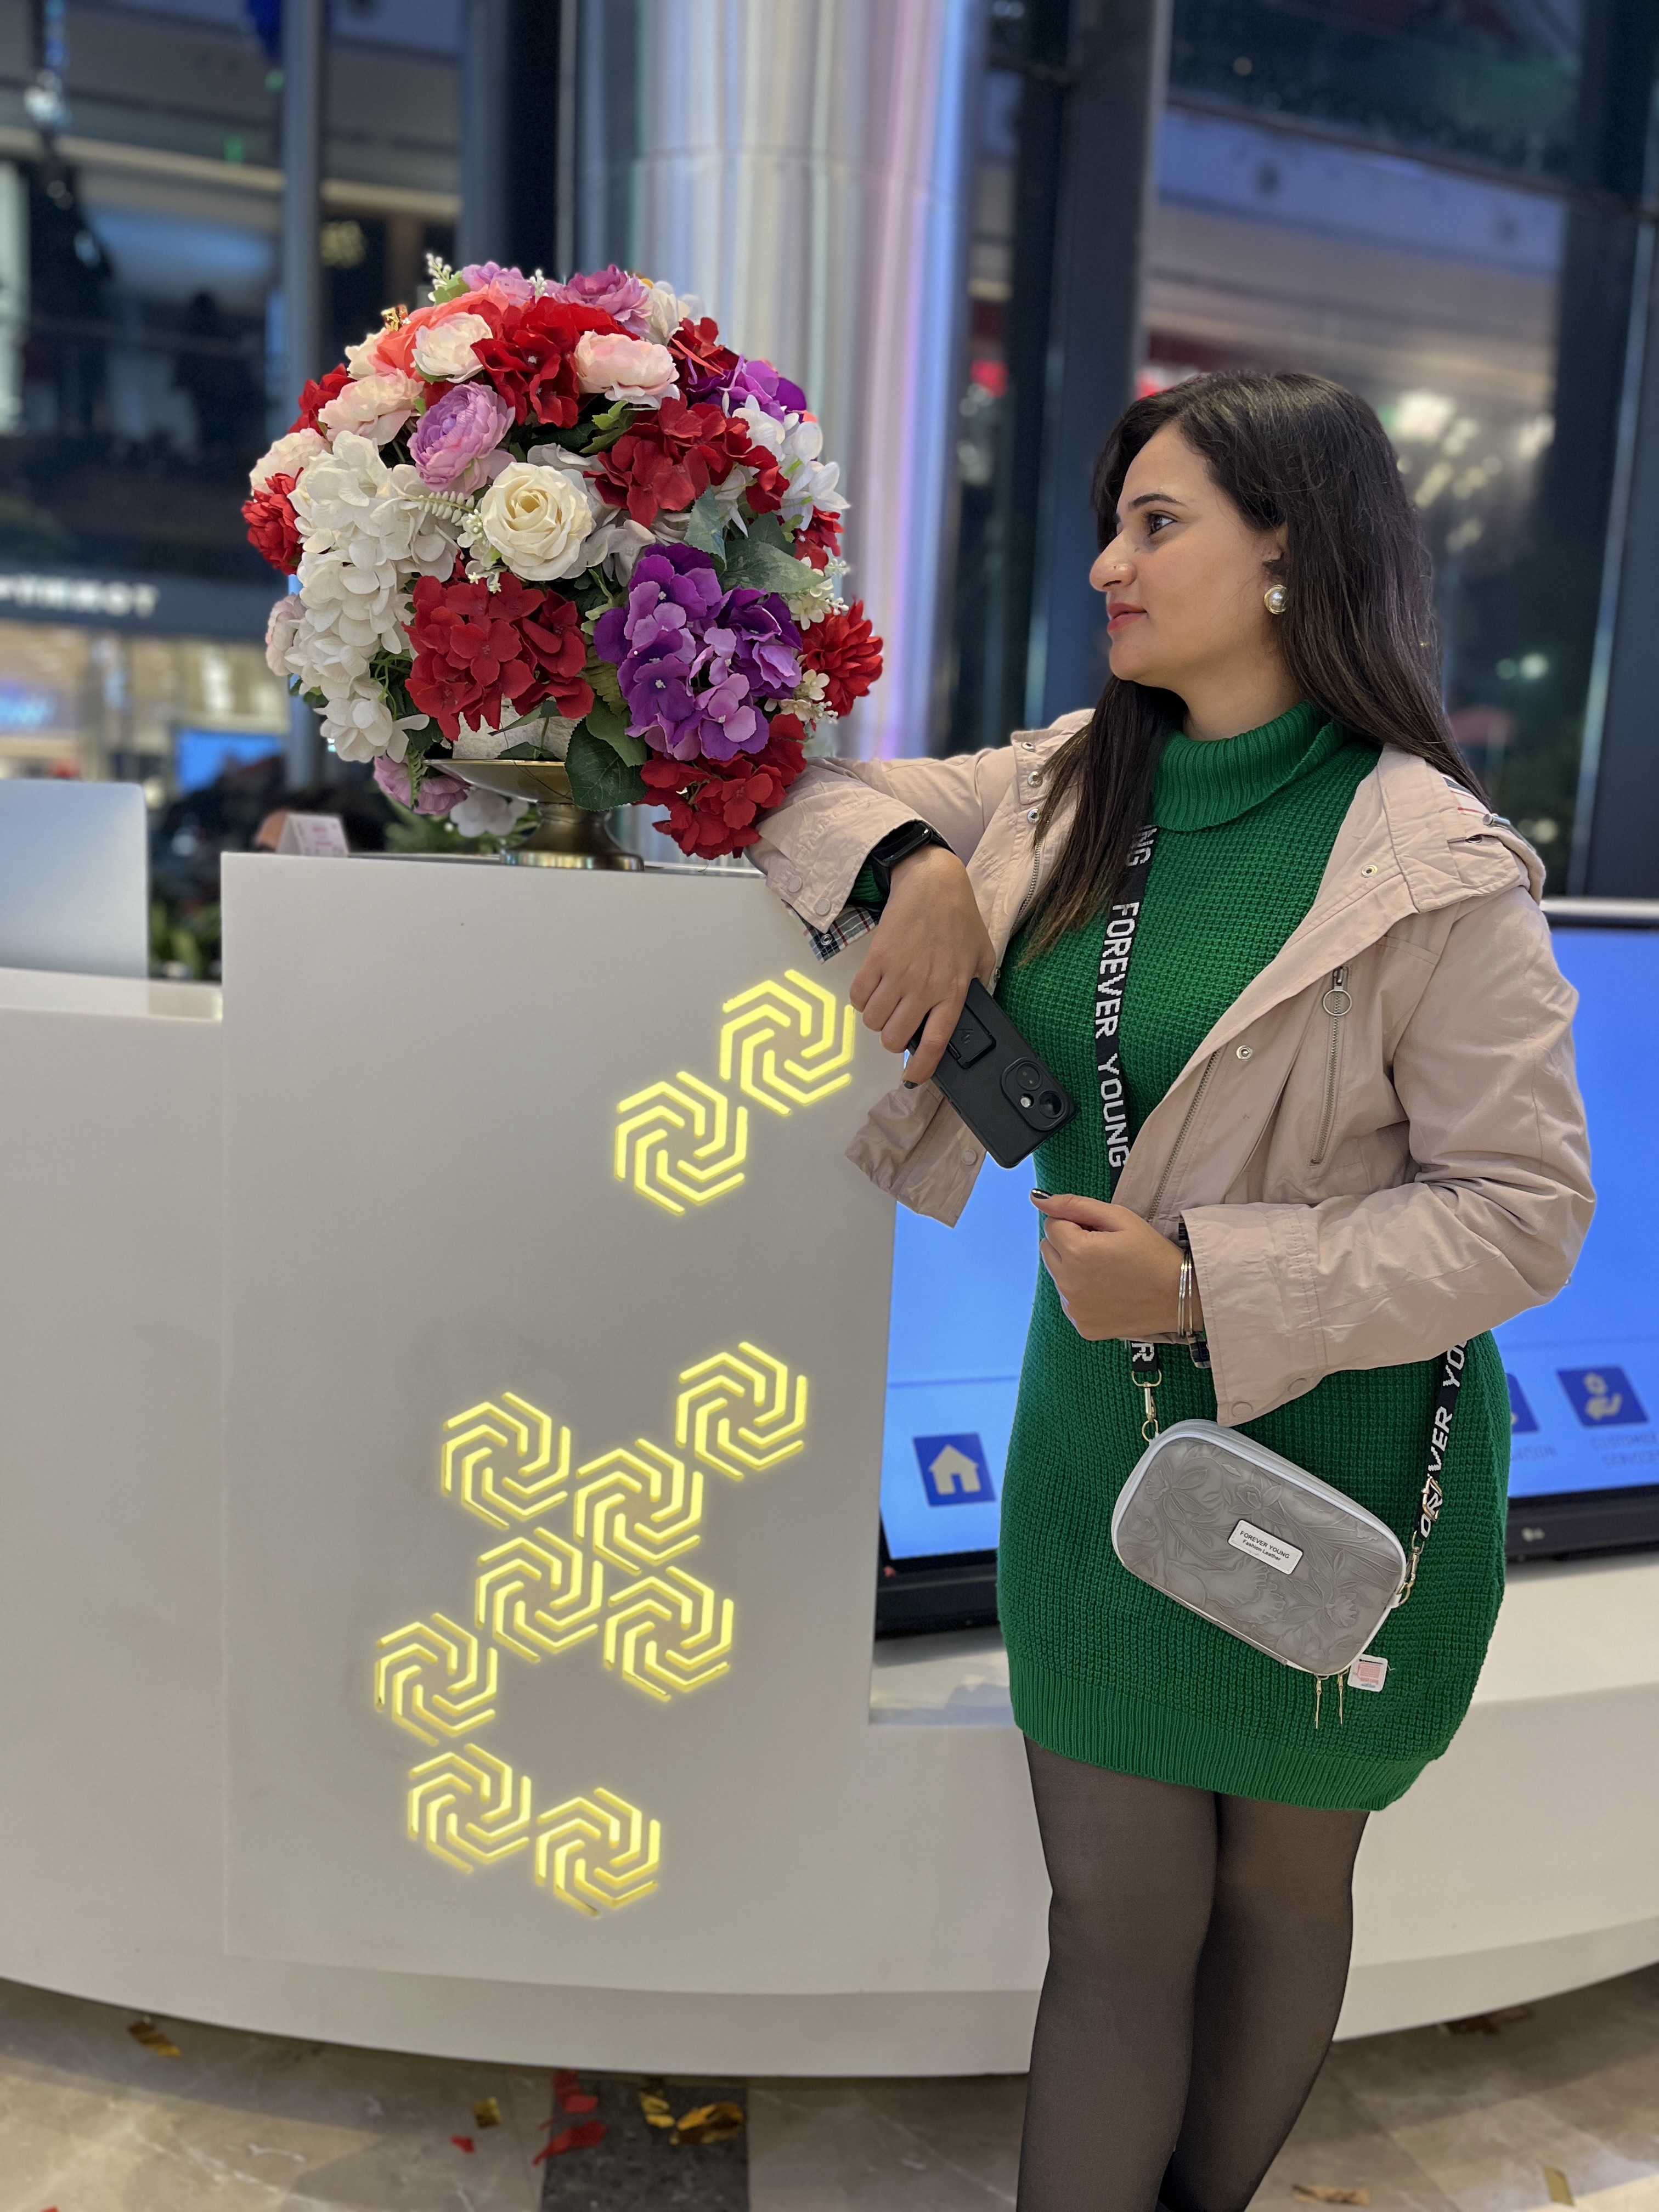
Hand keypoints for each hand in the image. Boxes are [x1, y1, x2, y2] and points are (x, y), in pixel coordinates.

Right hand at [848, 844, 994, 1083]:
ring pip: (873, 1021)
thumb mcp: (983, 954)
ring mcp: (898, 974)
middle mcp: (924, 988)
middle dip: (893, 1038)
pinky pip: (857, 997)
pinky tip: (873, 989)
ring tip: (887, 1003)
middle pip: (893, 1038)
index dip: (921, 1069)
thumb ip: (981, 986)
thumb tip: (977, 1013)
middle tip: (899, 1024)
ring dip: (877, 1019)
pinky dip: (861, 1000)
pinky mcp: (876, 960)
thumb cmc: (960, 918)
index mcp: (952, 991)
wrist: (932, 883)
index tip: (914, 1077)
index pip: (934, 1043)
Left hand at [1032, 1191, 1200, 1340]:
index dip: (1077, 1223)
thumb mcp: (1119, 1218)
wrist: (1181, 1295)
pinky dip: (1083, 1294)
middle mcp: (1068, 1283)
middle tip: (1104, 1250)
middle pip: (1049, 1249)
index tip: (1101, 1232)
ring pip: (1057, 1275)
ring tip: (1109, 1271)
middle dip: (1070, 1244)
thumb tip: (1038, 1198)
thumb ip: (1075, 1205)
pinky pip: (1070, 1301)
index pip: (1052, 1224)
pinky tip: (1109, 1291)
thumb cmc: (1153, 1253)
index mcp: (1076, 1252)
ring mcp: (1074, 1308)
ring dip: (1074, 1268)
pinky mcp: (1083, 1325)